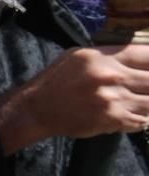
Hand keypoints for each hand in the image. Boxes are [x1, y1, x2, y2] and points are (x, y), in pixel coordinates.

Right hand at [0, 44, 148, 153]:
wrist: (36, 109)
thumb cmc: (56, 80)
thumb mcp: (79, 57)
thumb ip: (109, 55)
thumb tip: (137, 57)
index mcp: (103, 58)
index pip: (147, 54)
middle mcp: (112, 77)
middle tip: (144, 86)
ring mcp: (114, 100)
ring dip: (147, 102)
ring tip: (139, 100)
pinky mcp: (112, 120)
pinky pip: (142, 121)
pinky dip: (141, 119)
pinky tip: (132, 114)